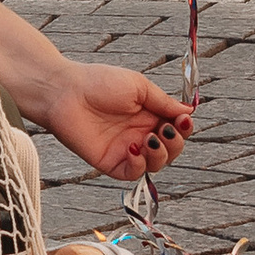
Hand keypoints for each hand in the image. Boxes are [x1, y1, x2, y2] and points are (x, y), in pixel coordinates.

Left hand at [34, 61, 190, 181]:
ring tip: (149, 138)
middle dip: (175, 143)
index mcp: (147, 114)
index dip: (183, 128)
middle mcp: (139, 134)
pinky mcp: (111, 163)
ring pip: (156, 164)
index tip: (183, 120)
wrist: (65, 91)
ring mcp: (126, 150)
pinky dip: (140, 164)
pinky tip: (134, 148)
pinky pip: (134, 173)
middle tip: (166, 130)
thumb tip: (189, 110)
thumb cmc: (98, 82)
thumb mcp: (138, 86)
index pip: (175, 129)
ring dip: (160, 154)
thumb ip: (164, 102)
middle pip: (170, 149)